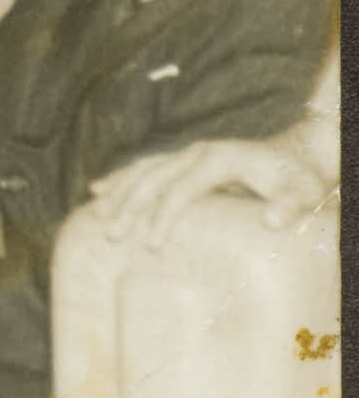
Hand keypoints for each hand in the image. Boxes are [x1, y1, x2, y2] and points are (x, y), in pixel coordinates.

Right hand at [90, 137, 335, 246]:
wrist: (299, 153)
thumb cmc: (299, 177)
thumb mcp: (303, 191)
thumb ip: (290, 205)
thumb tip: (270, 222)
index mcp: (217, 159)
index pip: (179, 190)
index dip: (162, 217)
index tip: (149, 245)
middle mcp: (196, 152)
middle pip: (151, 179)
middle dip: (128, 207)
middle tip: (111, 236)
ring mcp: (187, 153)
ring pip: (142, 171)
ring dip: (118, 194)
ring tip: (96, 215)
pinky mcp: (183, 160)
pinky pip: (144, 168)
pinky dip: (120, 179)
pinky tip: (97, 190)